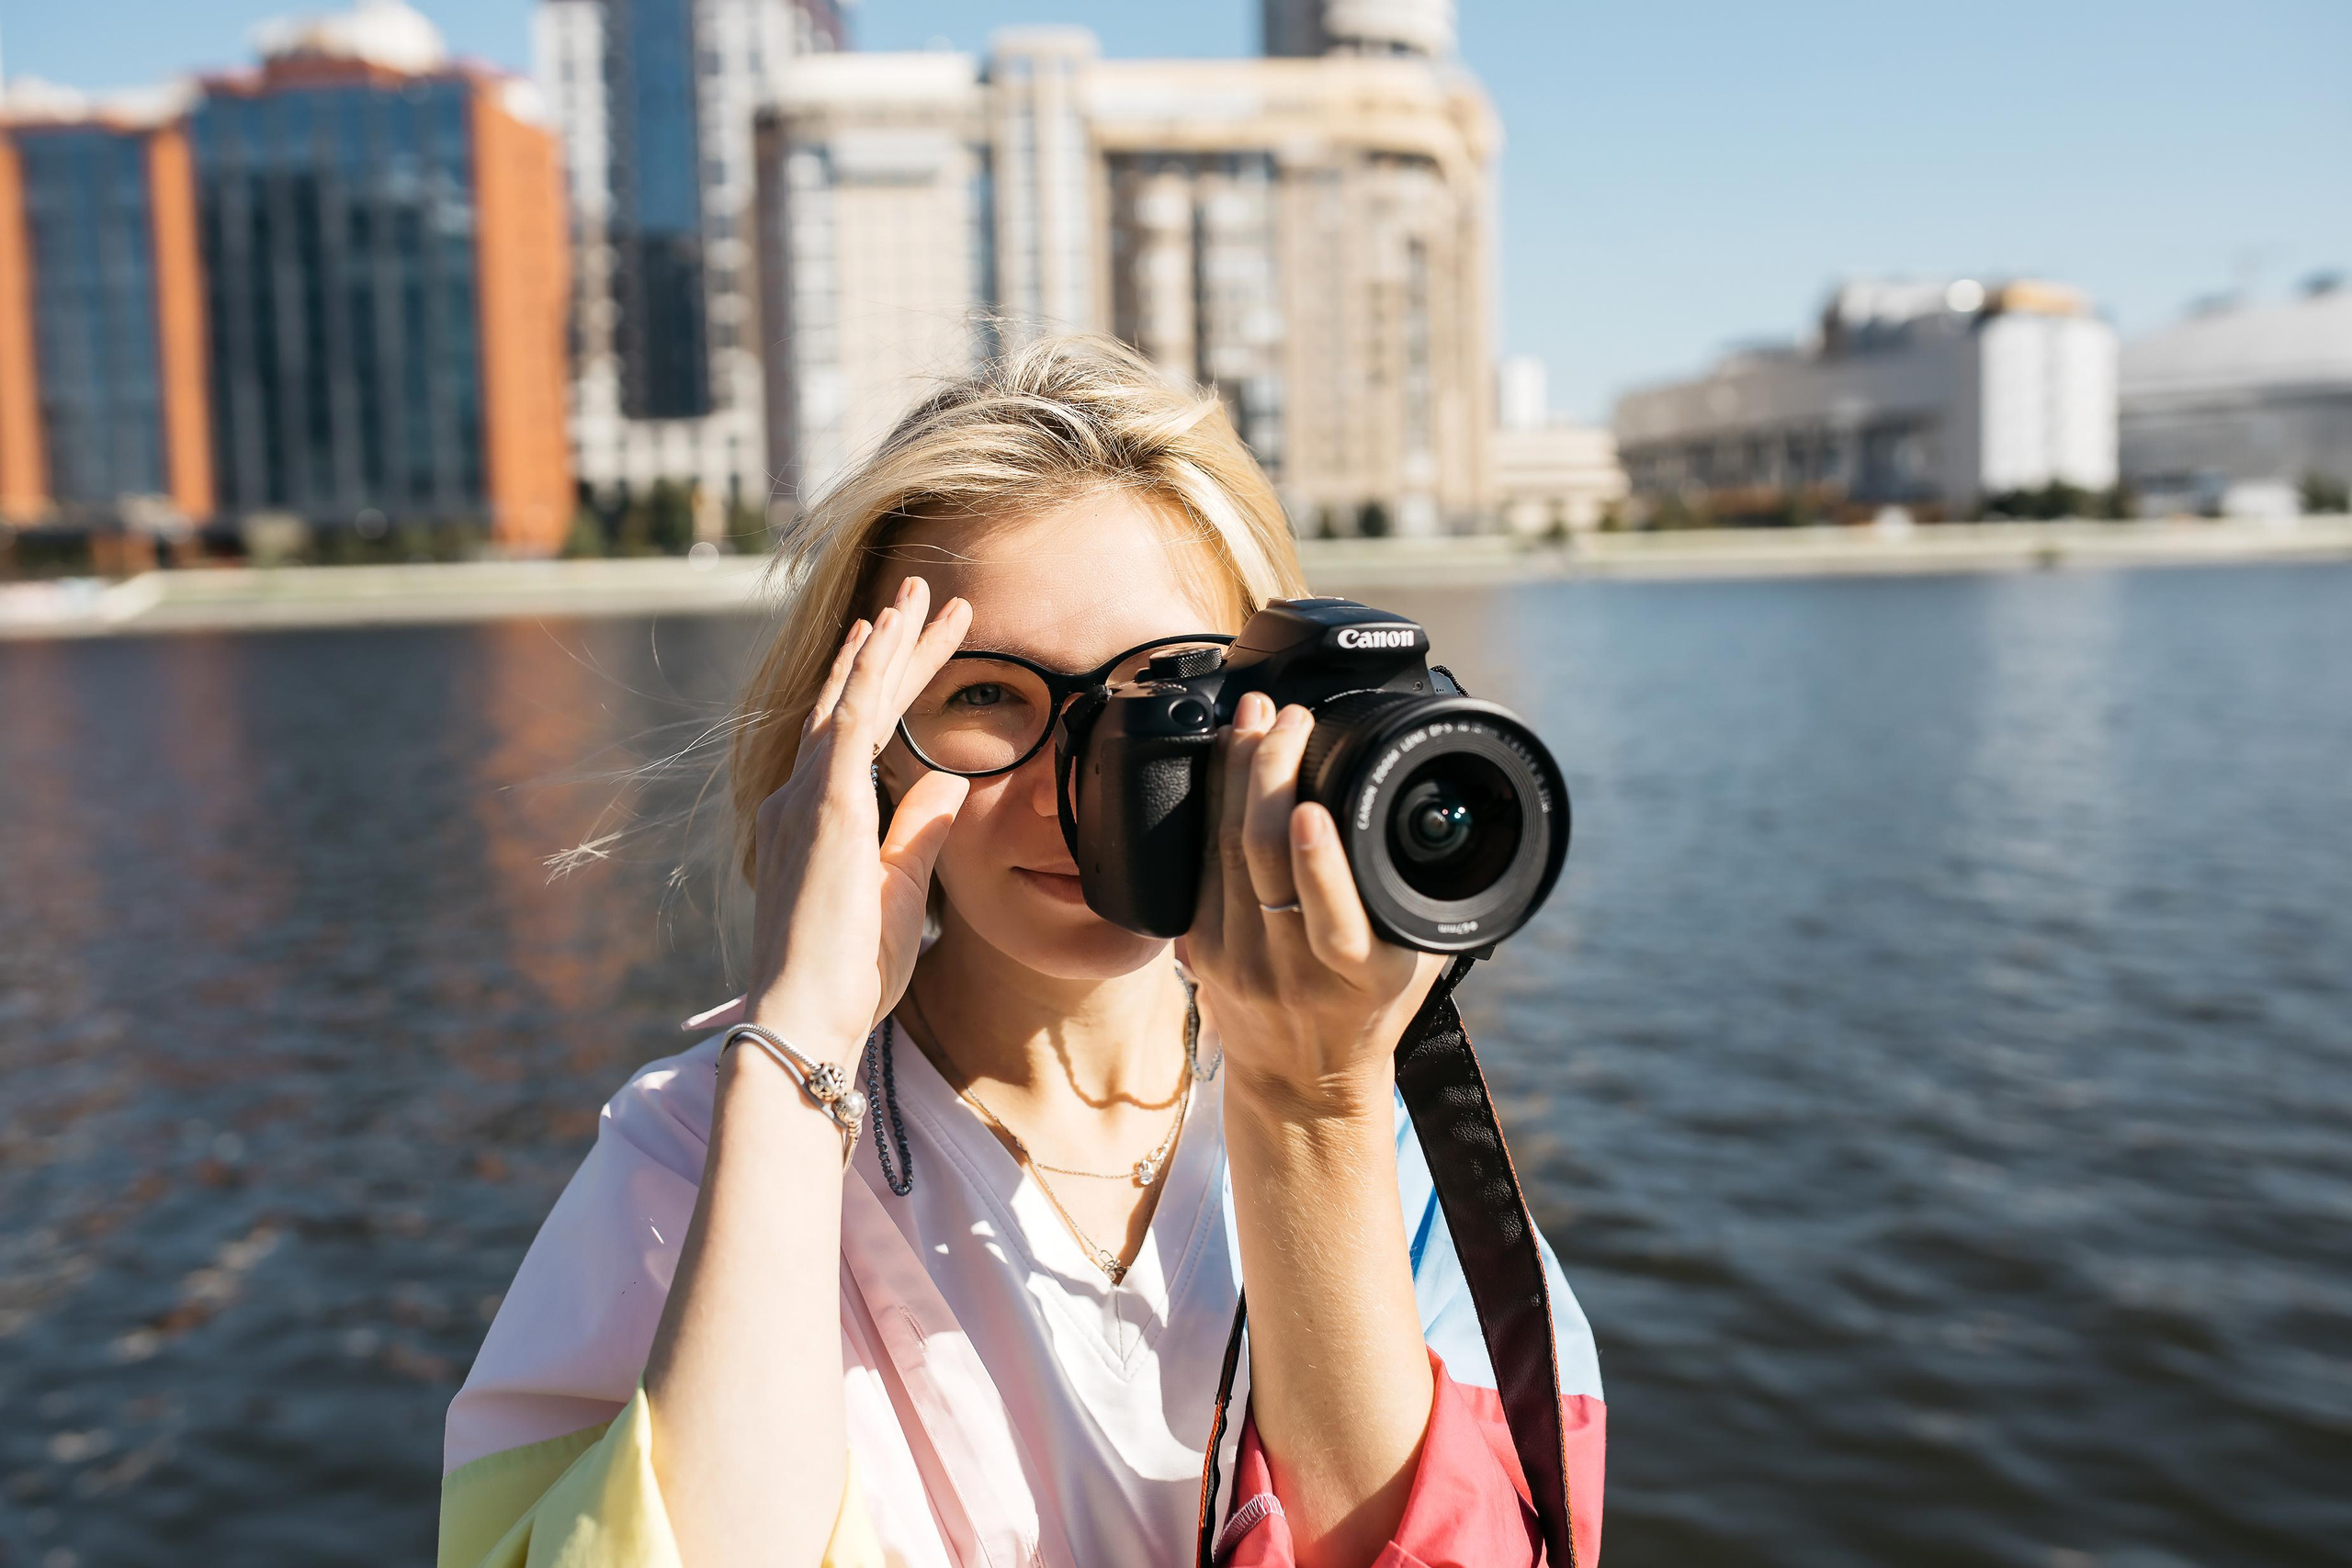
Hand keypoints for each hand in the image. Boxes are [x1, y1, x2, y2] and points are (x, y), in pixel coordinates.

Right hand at [743, 576, 971, 1062]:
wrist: (803, 1017)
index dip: (891, 683)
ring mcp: (804, 799)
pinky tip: (887, 636)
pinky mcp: (823, 809)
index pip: (859, 733)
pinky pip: (847, 725)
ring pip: (851, 698)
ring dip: (886, 643)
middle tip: (923, 593)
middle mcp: (799, 798)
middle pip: (854, 702)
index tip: (917, 641)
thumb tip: (951, 782)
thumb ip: (919, 832)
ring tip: (917, 595)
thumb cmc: (845, 974)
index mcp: (815, 819)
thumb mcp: (897, 892)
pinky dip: (868, 676)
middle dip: (893, 646)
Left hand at [1180, 692, 1444, 1119]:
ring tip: (1254, 718)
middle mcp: (1292, 970)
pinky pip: (1199, 862)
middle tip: (1287, 717)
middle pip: (1262, 857)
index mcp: (1359, 975)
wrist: (1303, 1084)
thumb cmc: (1372, 1011)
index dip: (1319, 863)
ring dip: (1238, 772)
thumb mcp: (1417, 962)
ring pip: (1223, 849)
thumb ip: (1420, 895)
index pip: (1333, 920)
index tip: (1314, 808)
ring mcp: (1237, 959)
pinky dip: (1211, 802)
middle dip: (1270, 772)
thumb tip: (1441, 811)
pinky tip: (1224, 760)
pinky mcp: (1198, 948)